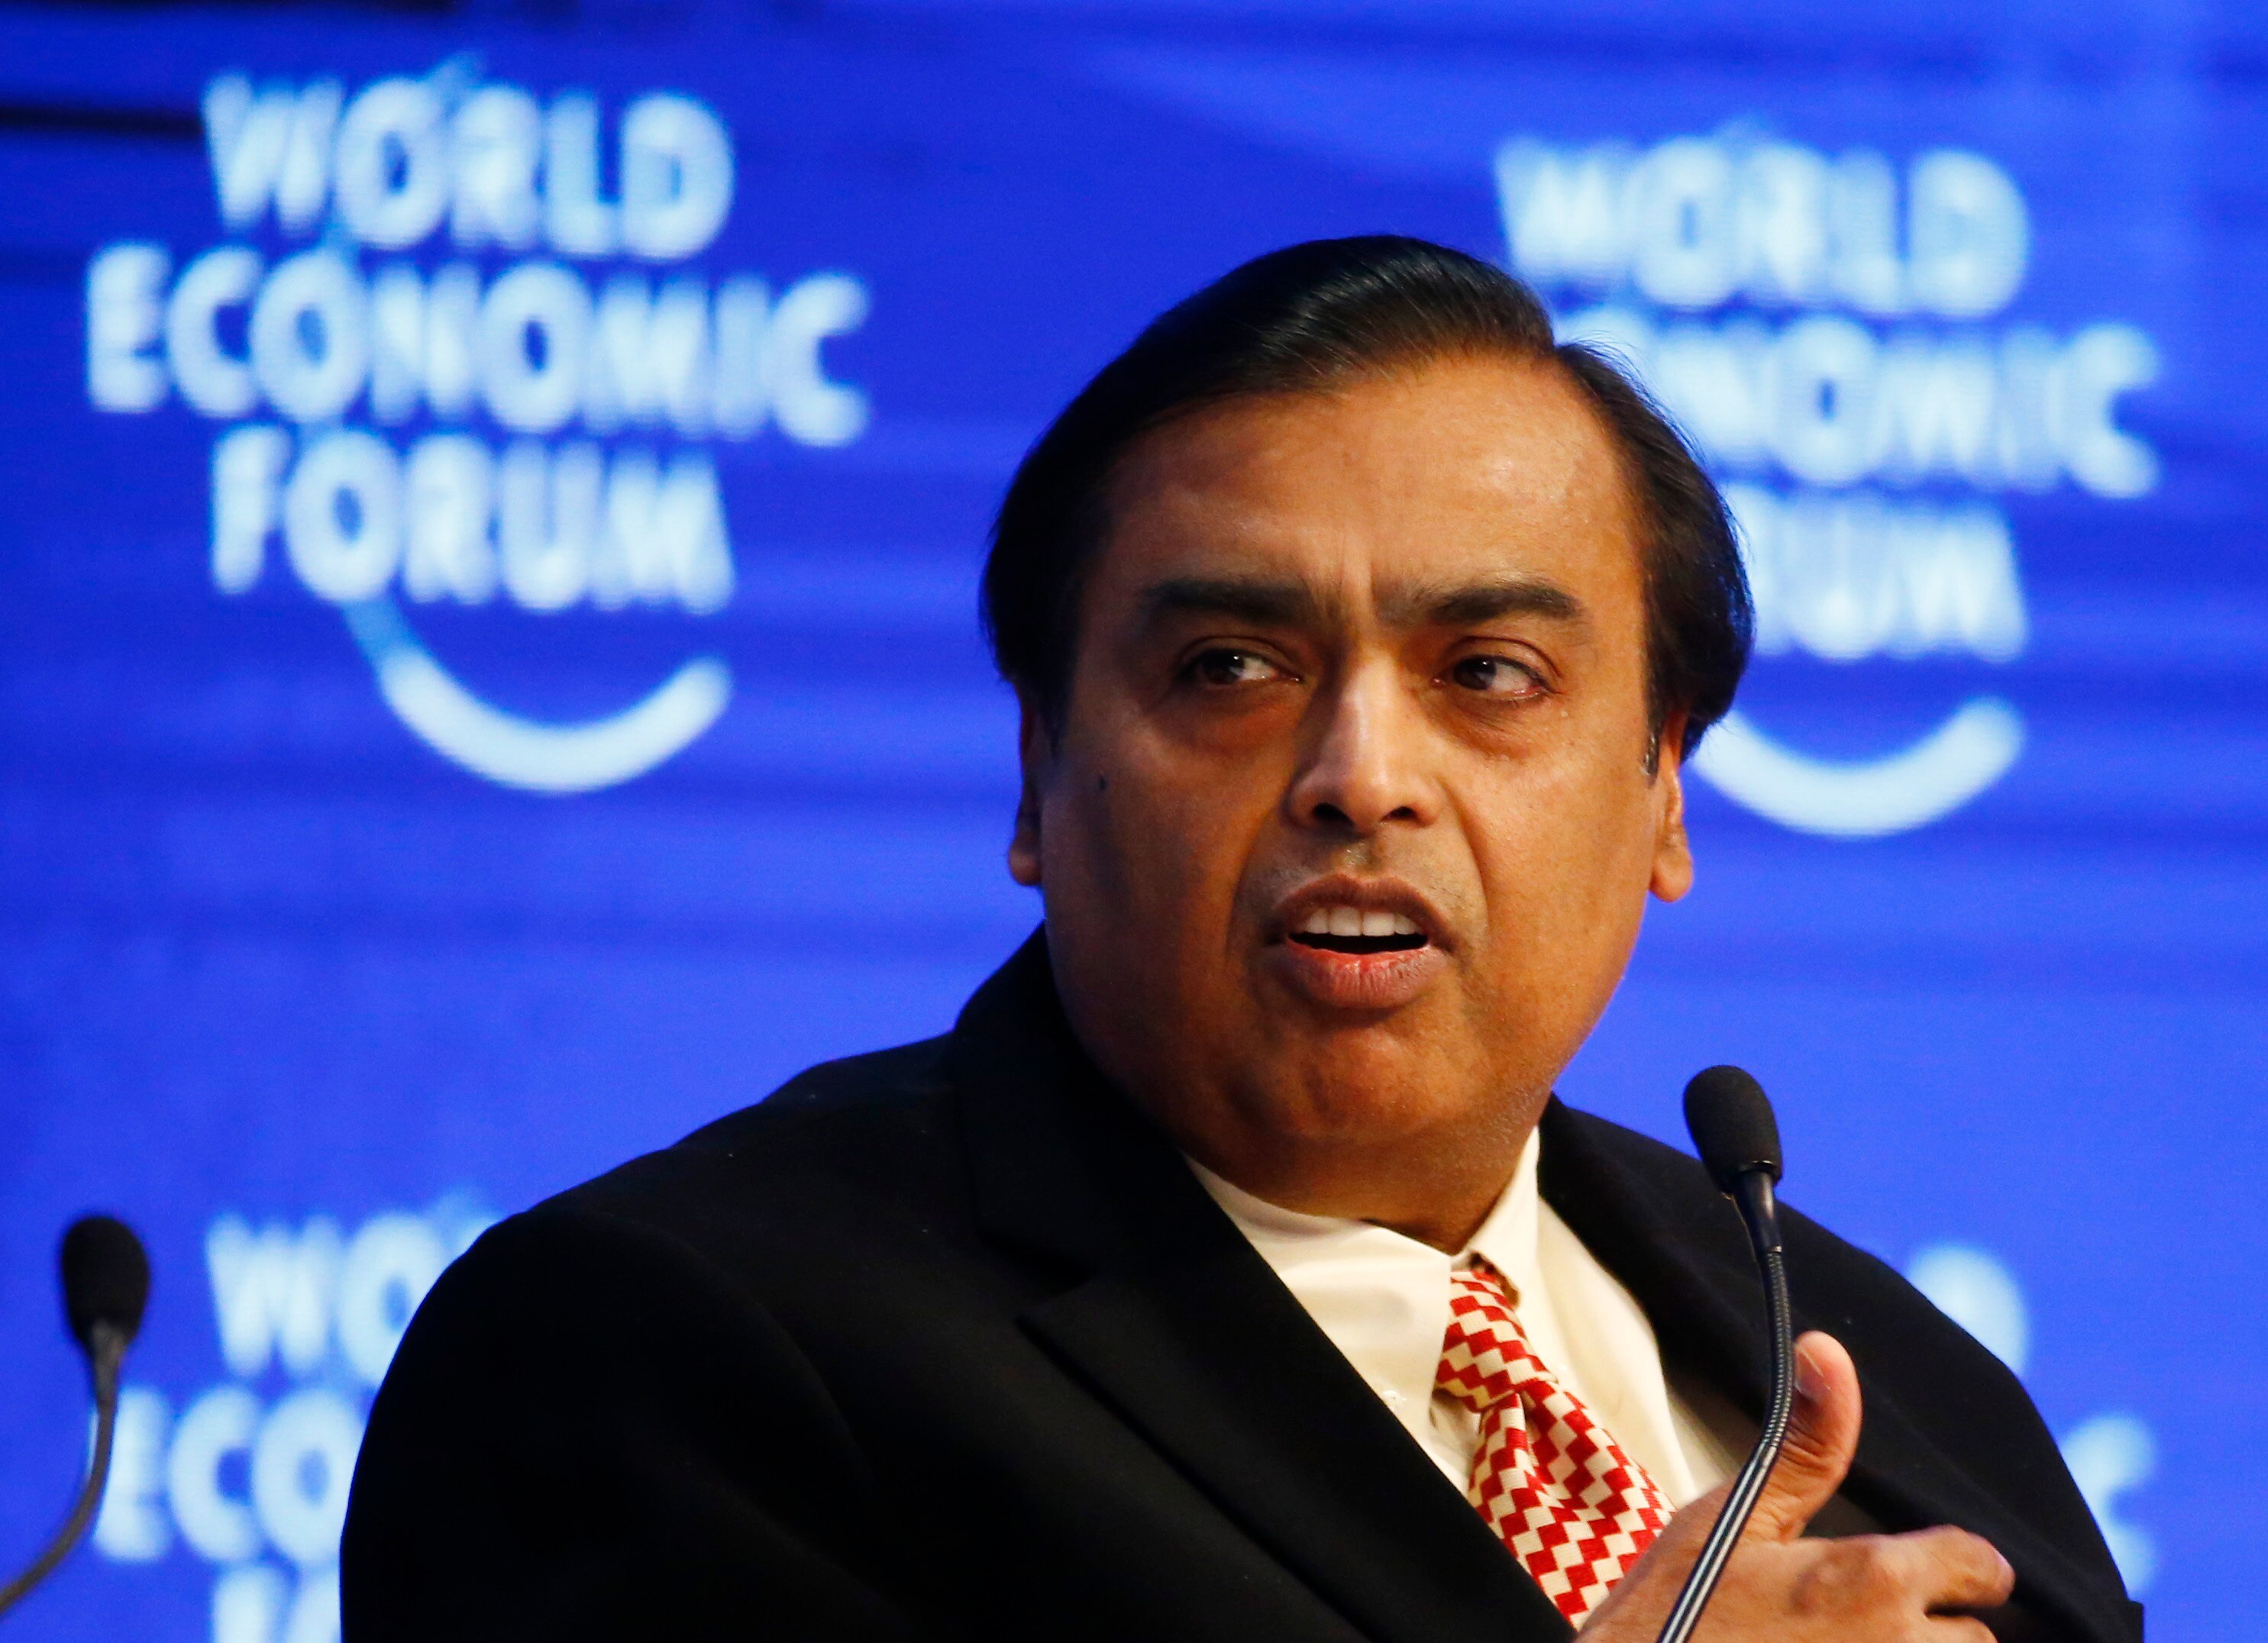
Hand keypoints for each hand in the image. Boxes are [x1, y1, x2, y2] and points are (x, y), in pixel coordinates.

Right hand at [1578, 1332, 2014, 1639]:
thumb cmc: (1674, 1613)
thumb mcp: (1735, 1517)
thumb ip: (1805, 1446)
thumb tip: (1826, 1351)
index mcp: (1875, 1580)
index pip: (1982, 1566)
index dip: (1959, 1560)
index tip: (1927, 1565)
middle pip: (1975, 1637)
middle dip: (1935, 1624)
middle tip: (1864, 1615)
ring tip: (1843, 1641)